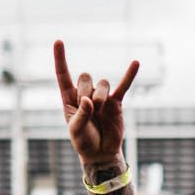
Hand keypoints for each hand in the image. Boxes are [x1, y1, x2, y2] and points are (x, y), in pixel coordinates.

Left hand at [52, 40, 138, 167]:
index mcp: (69, 98)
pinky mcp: (116, 102)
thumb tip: (88, 100)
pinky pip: (124, 86)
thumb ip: (81, 115)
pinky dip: (130, 75)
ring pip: (102, 83)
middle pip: (85, 77)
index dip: (60, 59)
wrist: (100, 152)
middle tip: (88, 108)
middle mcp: (85, 93)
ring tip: (99, 111)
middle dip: (86, 91)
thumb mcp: (76, 131)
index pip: (63, 75)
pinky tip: (136, 62)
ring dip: (100, 96)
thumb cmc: (83, 141)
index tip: (58, 41)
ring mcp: (101, 96)